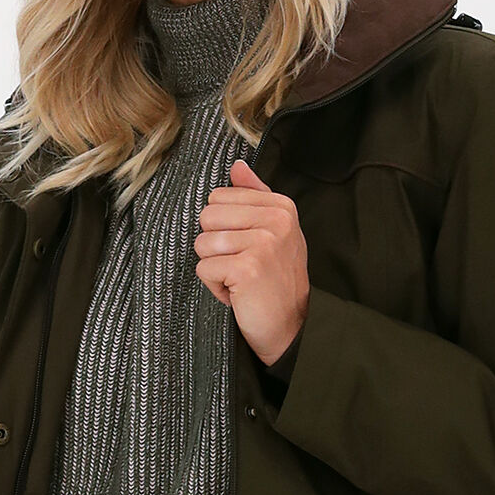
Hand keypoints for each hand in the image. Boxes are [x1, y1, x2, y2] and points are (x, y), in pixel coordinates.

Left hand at [195, 158, 307, 367]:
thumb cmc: (276, 281)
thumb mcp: (274, 232)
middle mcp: (276, 221)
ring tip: (239, 281)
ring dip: (215, 268)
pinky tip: (238, 294)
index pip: (219, 197)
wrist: (291, 329)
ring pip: (203, 243)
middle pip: (207, 217)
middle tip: (241, 267)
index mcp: (280, 207)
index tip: (248, 249)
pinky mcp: (248, 268)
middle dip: (215, 247)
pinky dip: (215, 287)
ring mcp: (263, 243)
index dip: (224, 228)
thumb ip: (255, 196)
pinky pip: (205, 269)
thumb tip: (237, 166)